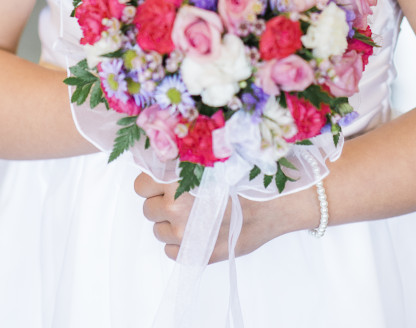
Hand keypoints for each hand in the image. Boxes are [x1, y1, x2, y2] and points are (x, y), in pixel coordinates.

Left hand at [134, 172, 316, 261]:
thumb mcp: (211, 161)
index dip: (152, 183)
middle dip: (161, 203)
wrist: (274, 204)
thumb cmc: (246, 177)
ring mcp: (183, 235)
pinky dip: (181, 244)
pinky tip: (200, 232)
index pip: (141, 185)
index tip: (164, 182)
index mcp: (176, 181)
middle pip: (148, 209)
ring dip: (171, 224)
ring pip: (159, 231)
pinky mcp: (195, 255)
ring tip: (196, 215)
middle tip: (185, 198)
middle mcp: (174, 209)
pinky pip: (171, 252)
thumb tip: (157, 160)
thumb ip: (182, 163)